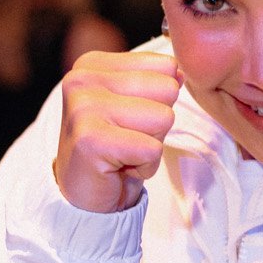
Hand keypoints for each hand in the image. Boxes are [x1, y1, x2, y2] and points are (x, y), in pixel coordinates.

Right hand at [54, 50, 183, 212]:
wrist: (86, 199)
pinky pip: (152, 149)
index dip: (160, 100)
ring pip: (163, 118)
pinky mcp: (90, 140)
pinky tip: (120, 169)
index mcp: (93, 64)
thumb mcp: (138, 104)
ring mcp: (82, 108)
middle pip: (167, 90)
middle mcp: (82, 79)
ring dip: (152, 146)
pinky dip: (145, 167)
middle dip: (158, 124)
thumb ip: (157, 80)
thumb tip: (180, 72)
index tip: (130, 120)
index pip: (166, 67)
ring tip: (124, 154)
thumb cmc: (116, 151)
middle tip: (128, 140)